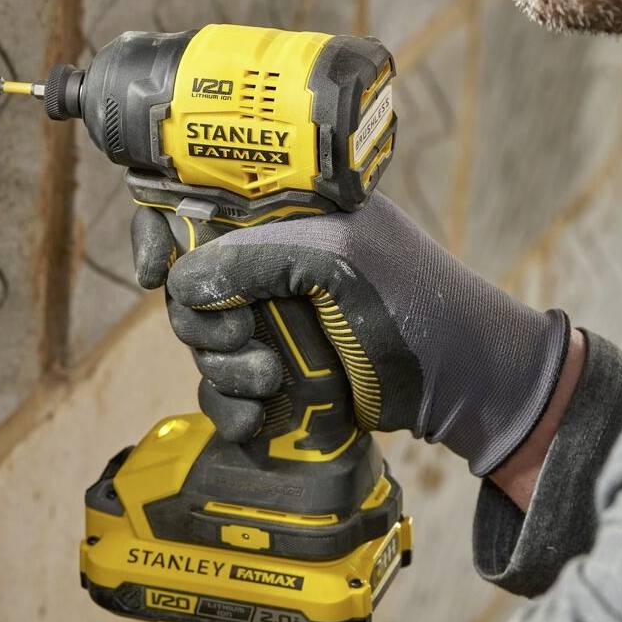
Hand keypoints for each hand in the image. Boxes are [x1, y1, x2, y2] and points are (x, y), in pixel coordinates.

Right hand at [130, 195, 572, 474]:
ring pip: (204, 342)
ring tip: (270, 380)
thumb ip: (256, 257)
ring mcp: (278, 321)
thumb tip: (180, 284)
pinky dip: (231, 406)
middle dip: (205, 319)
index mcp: (289, 213)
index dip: (164, 233)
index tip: (155, 273)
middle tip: (247, 337)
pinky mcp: (282, 375)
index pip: (200, 204)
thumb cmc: (417, 304)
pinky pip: (224, 389)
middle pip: (191, 285)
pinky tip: (255, 417)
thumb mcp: (338, 260)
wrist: (466, 387)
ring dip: (222, 368)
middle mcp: (276, 262)